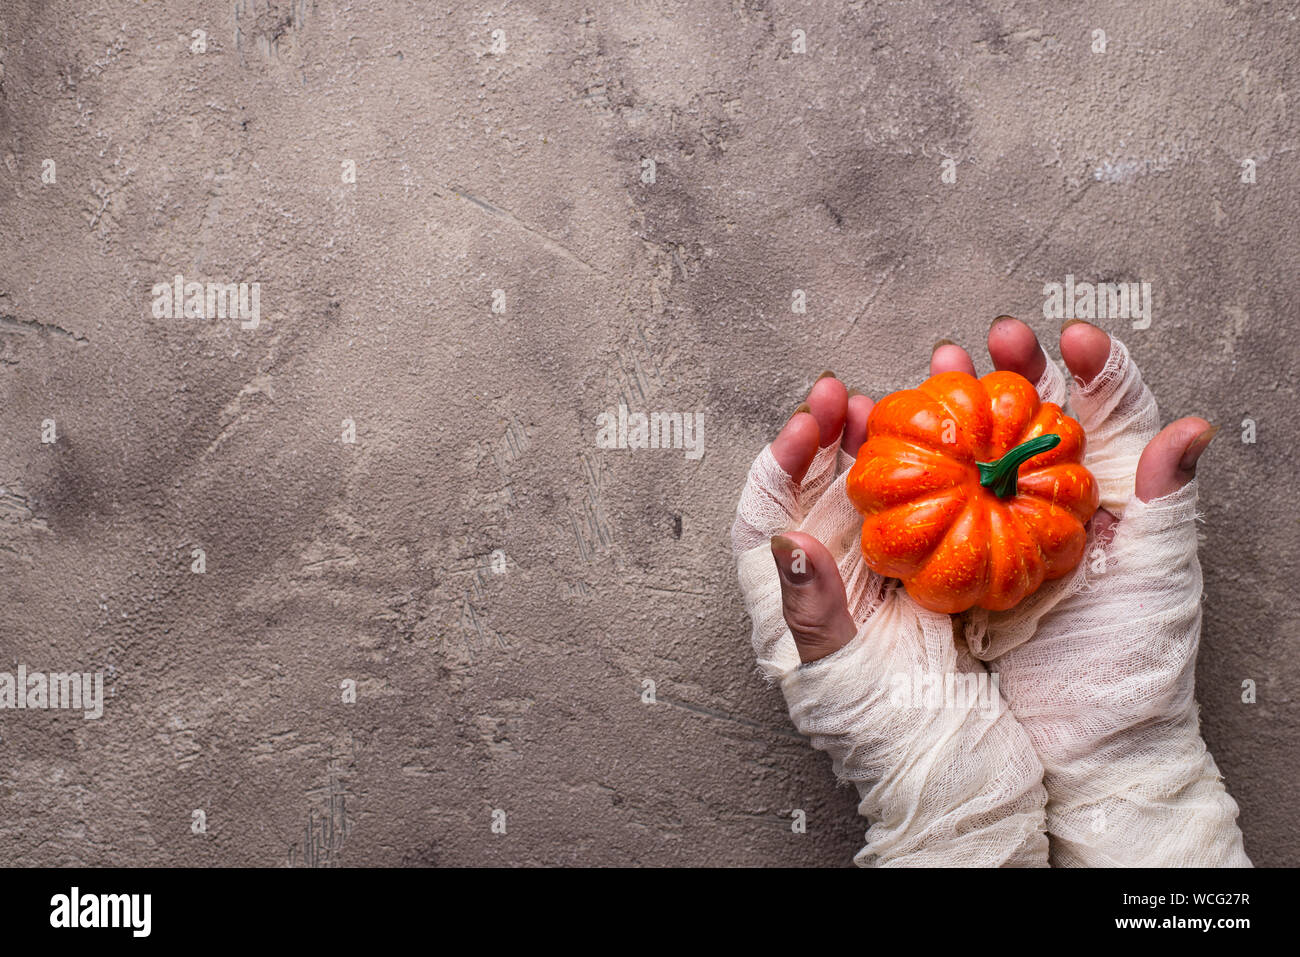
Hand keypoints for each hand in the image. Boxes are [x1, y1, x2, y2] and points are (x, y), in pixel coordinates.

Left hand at [732, 372, 1048, 865]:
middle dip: (830, 439)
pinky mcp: (924, 586)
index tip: (807, 423)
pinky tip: (949, 454)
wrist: (954, 776)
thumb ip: (809, 608)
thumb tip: (785, 540)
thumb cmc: (882, 739)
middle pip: (817, 492)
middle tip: (847, 394)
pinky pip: (920, 522)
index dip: (778, 463)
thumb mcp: (838, 675)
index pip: (764, 516)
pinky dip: (932, 486)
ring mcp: (876, 581)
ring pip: (871, 497)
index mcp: (788, 601)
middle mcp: (829, 581)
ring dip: (881, 450)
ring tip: (897, 405)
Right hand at [947, 317, 1249, 866]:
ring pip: (979, 455)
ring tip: (933, 375)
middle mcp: (1058, 509)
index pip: (1110, 416)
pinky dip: (917, 473)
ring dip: (956, 411)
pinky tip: (894, 444)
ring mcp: (1007, 536)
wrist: (1081, 748)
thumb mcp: (1158, 582)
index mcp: (1114, 503)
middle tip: (991, 339)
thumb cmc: (1133, 667)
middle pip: (1032, 421)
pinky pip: (939, 509)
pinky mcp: (965, 568)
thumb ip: (1166, 507)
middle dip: (1010, 371)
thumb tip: (1189, 429)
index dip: (1093, 369)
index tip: (1071, 338)